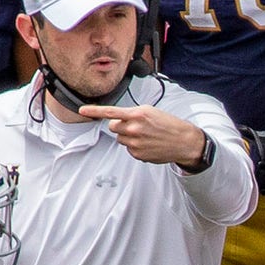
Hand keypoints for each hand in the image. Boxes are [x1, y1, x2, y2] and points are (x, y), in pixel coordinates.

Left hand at [80, 104, 203, 166]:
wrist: (183, 141)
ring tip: (145, 135)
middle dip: (120, 126)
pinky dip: (135, 147)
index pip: (111, 112)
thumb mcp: (151, 111)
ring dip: (128, 136)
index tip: (82, 110)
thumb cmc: (168, 124)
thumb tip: (118, 120)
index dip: (94, 111)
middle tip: (135, 126)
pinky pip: (128, 149)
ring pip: (120, 138)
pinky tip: (148, 144)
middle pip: (113, 127)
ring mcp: (135, 143)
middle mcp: (134, 128)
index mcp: (137, 114)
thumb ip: (132, 114)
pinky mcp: (137, 154)